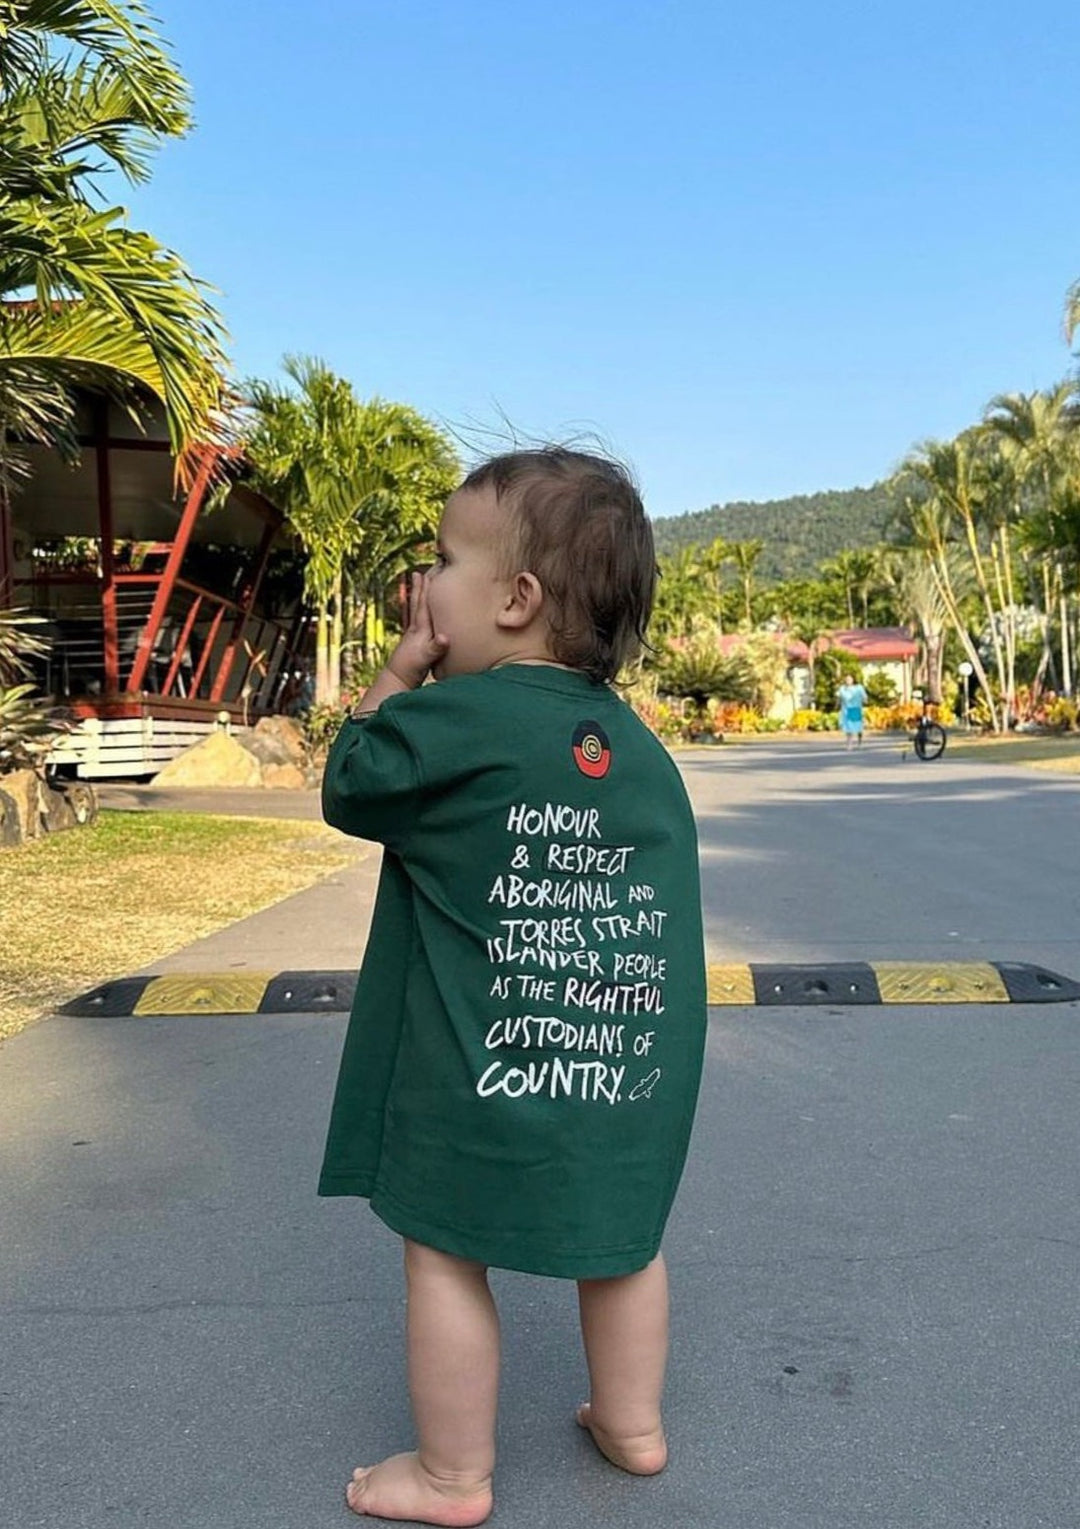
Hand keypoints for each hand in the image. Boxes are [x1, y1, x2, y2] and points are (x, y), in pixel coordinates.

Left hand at [386, 572, 448, 687]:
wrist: (397, 681)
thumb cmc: (411, 670)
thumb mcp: (426, 659)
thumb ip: (435, 648)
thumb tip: (445, 638)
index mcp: (420, 630)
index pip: (424, 605)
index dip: (427, 589)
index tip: (429, 573)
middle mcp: (415, 630)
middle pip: (417, 604)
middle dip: (419, 588)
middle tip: (419, 572)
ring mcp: (413, 636)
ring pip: (415, 611)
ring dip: (417, 598)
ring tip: (418, 586)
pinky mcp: (414, 643)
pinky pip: (417, 622)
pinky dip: (418, 613)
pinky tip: (419, 613)